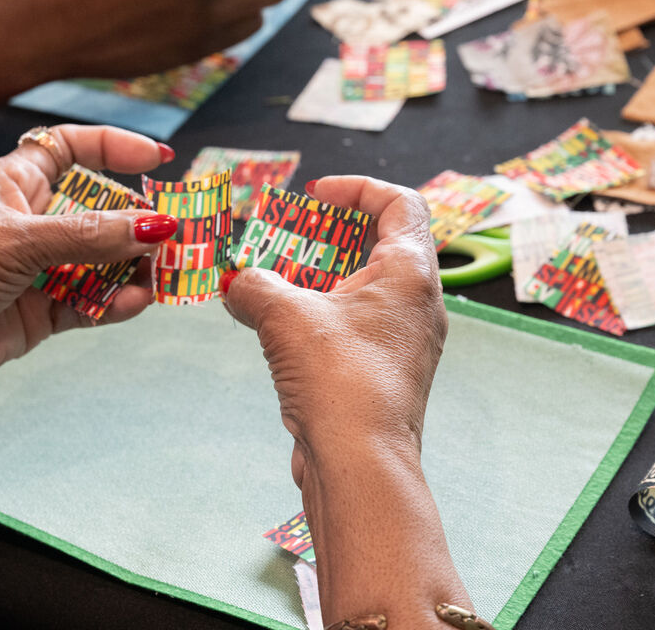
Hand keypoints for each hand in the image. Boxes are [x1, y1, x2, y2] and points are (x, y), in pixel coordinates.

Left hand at [0, 125, 174, 409]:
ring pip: (101, 259)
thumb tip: (155, 226)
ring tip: (162, 273)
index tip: (158, 159)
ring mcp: (37, 268)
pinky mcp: (41, 310)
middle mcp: (28, 221)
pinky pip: (92, 300)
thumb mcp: (19, 241)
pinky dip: (115, 301)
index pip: (70, 149)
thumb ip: (91, 236)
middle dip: (136, 221)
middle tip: (174, 232)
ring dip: (133, 266)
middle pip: (97, 210)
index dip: (113, 148)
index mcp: (12, 183)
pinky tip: (135, 302)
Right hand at [222, 176, 445, 480]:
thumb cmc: (339, 381)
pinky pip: (356, 326)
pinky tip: (279, 329)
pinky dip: (321, 316)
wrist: (359, 466)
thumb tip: (235, 283)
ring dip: (319, 279)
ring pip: (365, 289)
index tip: (317, 194)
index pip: (400, 203)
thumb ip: (254, 285)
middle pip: (380, 244)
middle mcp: (419, 303)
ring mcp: (406, 341)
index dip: (357, 188)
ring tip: (275, 284)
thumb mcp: (284, 316)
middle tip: (286, 238)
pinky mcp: (386, 373)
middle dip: (327, 236)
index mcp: (411, 272)